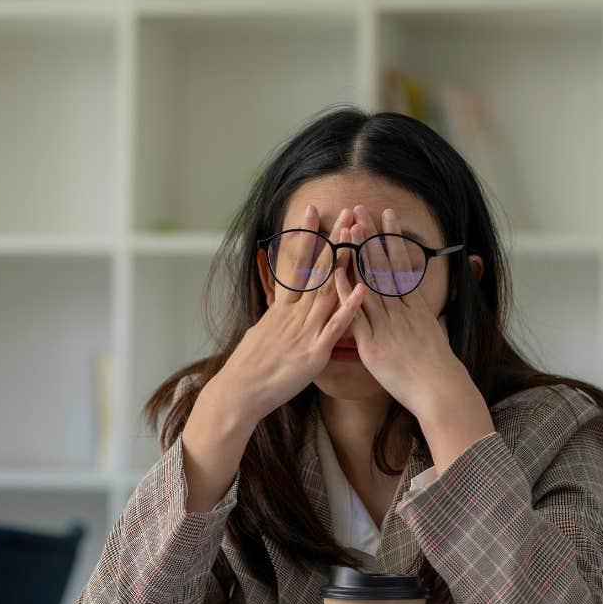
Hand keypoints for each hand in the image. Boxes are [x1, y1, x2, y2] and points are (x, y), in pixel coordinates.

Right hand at [213, 204, 365, 424]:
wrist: (240, 392)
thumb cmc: (250, 367)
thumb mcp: (262, 332)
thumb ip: (277, 317)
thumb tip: (280, 306)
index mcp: (282, 308)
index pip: (296, 264)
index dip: (305, 236)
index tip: (313, 210)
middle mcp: (294, 314)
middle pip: (318, 270)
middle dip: (334, 240)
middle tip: (346, 212)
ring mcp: (305, 331)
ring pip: (329, 291)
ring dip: (346, 263)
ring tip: (358, 237)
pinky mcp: (314, 353)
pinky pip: (336, 327)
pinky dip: (349, 308)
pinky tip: (362, 289)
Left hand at [332, 204, 473, 421]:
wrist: (438, 390)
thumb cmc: (436, 367)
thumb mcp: (432, 333)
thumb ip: (420, 316)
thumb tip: (416, 304)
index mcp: (415, 307)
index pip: (401, 265)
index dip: (392, 239)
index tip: (386, 216)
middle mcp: (400, 311)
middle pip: (383, 267)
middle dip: (371, 237)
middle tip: (361, 209)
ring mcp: (386, 325)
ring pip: (369, 284)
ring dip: (358, 255)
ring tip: (349, 228)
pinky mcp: (372, 344)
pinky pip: (356, 315)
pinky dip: (346, 294)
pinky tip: (336, 273)